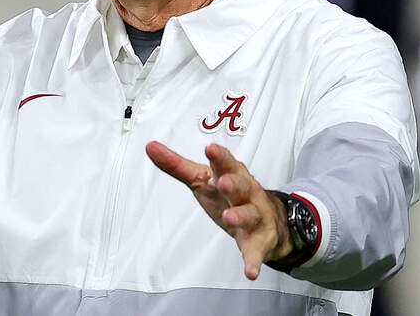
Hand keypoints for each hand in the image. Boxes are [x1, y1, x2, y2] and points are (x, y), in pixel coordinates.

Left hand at [146, 141, 292, 279]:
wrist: (268, 219)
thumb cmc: (229, 194)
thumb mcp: (203, 178)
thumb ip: (177, 164)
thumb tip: (151, 147)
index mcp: (232, 175)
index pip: (226, 163)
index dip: (219, 157)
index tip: (211, 148)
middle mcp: (246, 193)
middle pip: (241, 186)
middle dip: (232, 183)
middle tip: (222, 182)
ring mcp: (255, 217)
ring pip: (250, 215)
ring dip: (240, 216)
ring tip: (229, 218)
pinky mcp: (258, 241)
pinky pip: (256, 252)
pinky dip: (254, 262)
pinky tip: (250, 272)